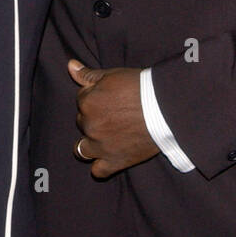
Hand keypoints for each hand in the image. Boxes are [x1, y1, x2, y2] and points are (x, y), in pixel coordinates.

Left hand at [69, 58, 158, 178]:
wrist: (165, 108)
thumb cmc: (141, 88)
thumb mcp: (112, 75)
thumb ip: (87, 74)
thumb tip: (70, 65)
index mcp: (86, 102)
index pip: (81, 100)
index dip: (95, 98)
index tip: (110, 99)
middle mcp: (89, 125)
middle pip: (82, 123)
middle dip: (94, 119)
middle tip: (114, 115)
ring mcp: (101, 146)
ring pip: (82, 149)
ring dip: (90, 144)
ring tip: (104, 138)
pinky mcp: (115, 161)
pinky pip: (98, 170)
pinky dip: (101, 166)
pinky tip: (108, 158)